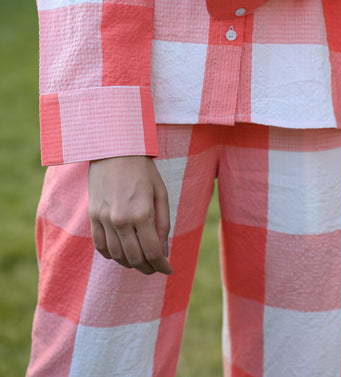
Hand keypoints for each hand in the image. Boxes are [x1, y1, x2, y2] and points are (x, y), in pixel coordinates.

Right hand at [88, 155, 172, 274]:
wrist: (114, 150)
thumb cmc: (142, 169)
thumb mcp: (160, 192)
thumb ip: (163, 223)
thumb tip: (163, 250)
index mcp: (141, 213)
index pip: (152, 251)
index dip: (161, 265)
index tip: (168, 269)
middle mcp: (121, 219)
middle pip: (134, 258)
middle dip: (148, 268)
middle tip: (156, 268)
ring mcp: (104, 219)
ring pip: (116, 255)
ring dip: (130, 264)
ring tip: (140, 263)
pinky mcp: (93, 216)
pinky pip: (100, 246)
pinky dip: (111, 255)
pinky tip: (121, 254)